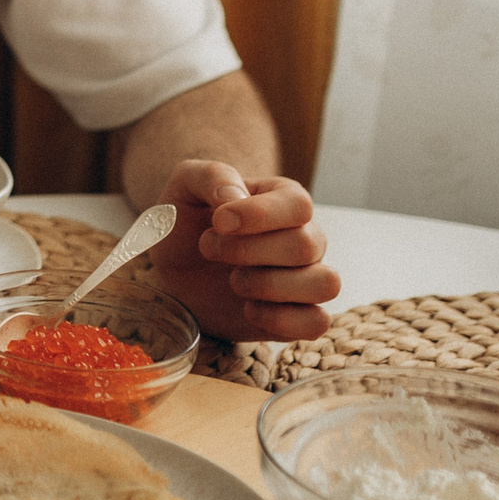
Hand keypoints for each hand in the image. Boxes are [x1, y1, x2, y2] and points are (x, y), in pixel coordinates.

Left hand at [146, 160, 338, 342]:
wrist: (174, 274)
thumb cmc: (184, 225)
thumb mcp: (185, 187)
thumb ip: (213, 176)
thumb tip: (236, 196)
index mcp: (282, 199)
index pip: (298, 205)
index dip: (259, 215)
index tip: (218, 222)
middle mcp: (305, 237)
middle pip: (306, 245)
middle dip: (248, 251)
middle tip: (210, 248)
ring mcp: (306, 278)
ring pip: (325, 283)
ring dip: (269, 285)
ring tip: (234, 281)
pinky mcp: (299, 316)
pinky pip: (316, 323)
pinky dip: (279, 320)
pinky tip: (247, 309)